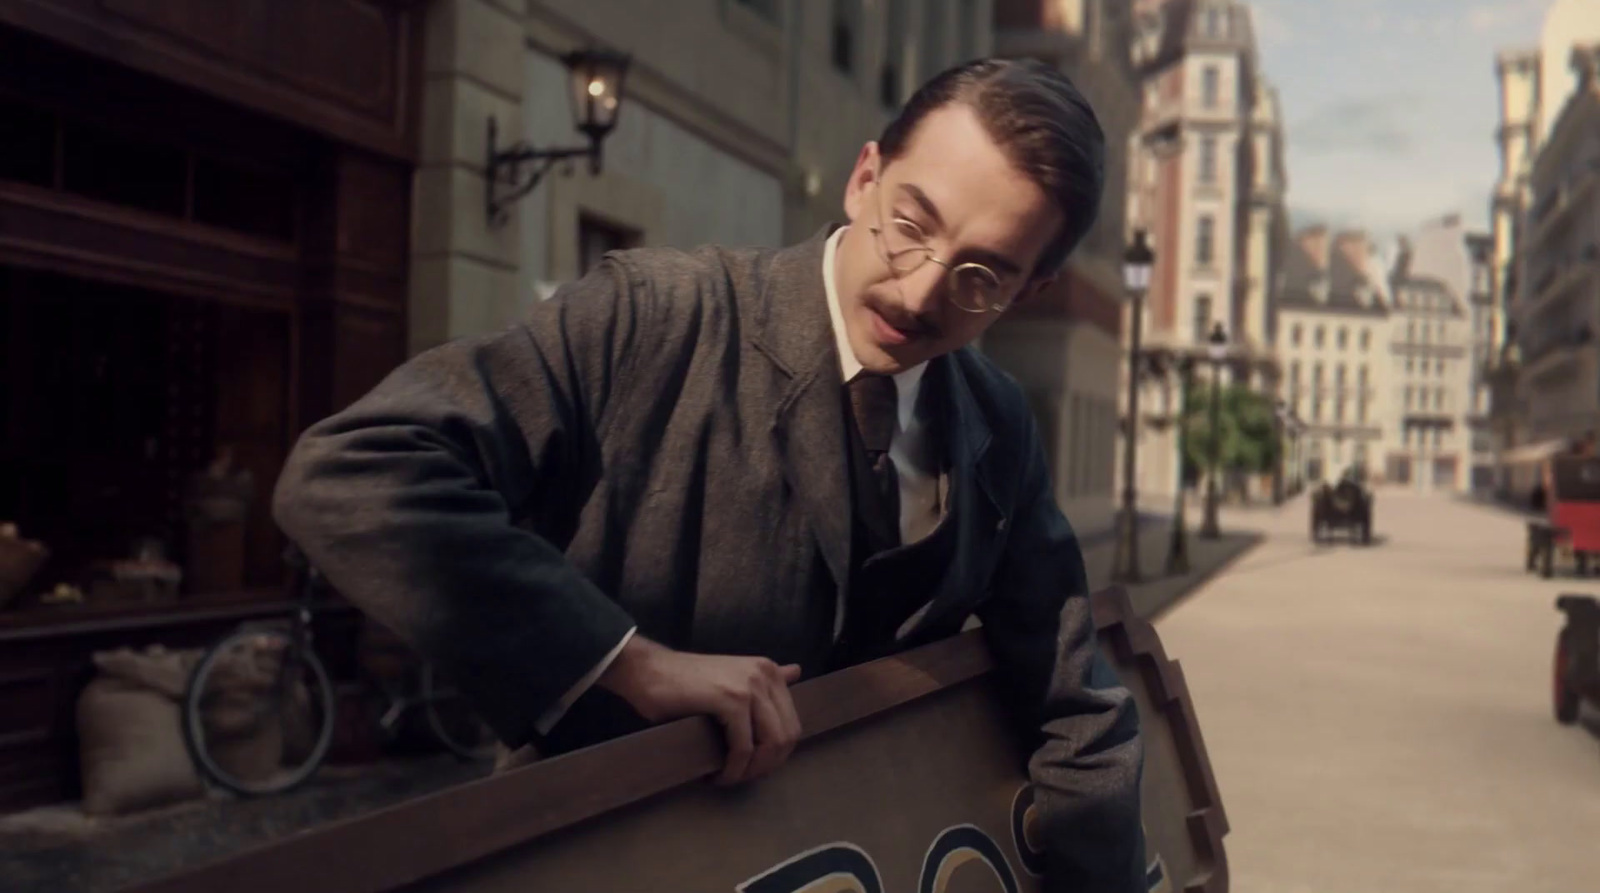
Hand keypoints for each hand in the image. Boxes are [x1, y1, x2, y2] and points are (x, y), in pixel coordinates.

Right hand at [597, 636, 802, 784]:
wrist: (648, 670)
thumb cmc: (684, 682)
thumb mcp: (732, 676)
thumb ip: (764, 680)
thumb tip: (796, 672)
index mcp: (769, 671)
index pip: (792, 725)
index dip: (775, 755)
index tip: (751, 769)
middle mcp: (765, 675)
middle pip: (786, 737)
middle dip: (765, 766)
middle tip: (739, 778)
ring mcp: (750, 686)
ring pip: (770, 744)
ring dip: (750, 771)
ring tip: (727, 778)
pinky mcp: (731, 699)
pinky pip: (743, 747)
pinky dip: (732, 769)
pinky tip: (716, 775)